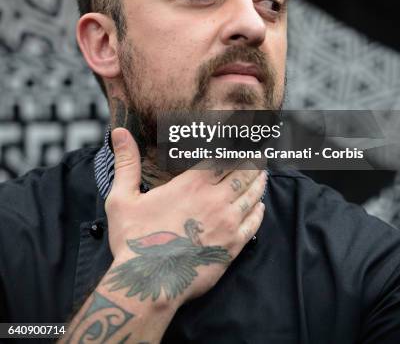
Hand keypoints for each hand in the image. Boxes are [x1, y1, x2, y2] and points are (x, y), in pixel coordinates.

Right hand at [104, 127, 266, 308]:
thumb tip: (118, 132)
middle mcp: (214, 199)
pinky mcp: (231, 246)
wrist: (150, 284)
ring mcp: (226, 223)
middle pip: (242, 172)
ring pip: (251, 195)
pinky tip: (260, 205)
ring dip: (259, 181)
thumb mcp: (123, 198)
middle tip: (260, 152)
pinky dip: (259, 211)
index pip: (221, 156)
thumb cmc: (135, 242)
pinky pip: (253, 224)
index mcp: (191, 184)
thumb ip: (126, 162)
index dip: (233, 145)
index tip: (241, 138)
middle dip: (251, 160)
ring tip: (263, 171)